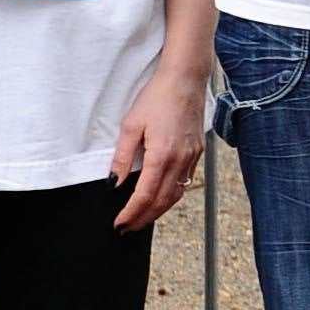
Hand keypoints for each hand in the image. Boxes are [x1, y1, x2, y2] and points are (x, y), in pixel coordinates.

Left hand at [108, 64, 207, 229]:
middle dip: (143, 218)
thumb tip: (112, 184)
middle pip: (162, 202)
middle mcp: (180, 161)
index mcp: (162, 156)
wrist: (185, 80)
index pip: (144, 196)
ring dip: (158, 211)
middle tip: (127, 229)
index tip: (119, 224)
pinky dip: (171, 195)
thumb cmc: (157, 98)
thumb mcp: (131, 125)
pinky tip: (161, 197)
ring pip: (176, 195)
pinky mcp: (197, 152)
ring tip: (142, 218)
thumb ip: (122, 157)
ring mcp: (191, 157)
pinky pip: (185, 182)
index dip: (131, 214)